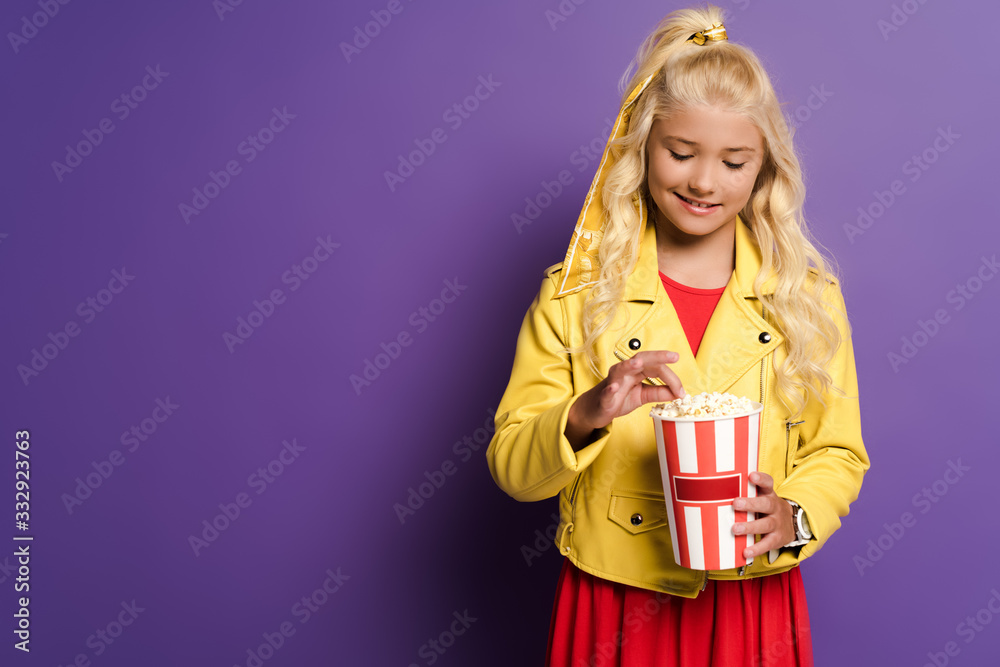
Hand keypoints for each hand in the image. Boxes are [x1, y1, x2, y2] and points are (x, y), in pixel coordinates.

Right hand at [565, 350, 684, 449]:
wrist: (595, 410)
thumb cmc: (618, 398)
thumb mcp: (642, 396)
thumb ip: (659, 392)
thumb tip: (678, 393)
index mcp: (635, 371)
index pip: (656, 368)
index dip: (671, 378)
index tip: (681, 392)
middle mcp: (624, 372)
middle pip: (641, 360)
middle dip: (657, 356)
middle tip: (673, 356)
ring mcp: (612, 382)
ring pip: (621, 370)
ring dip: (629, 365)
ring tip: (639, 363)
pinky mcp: (604, 397)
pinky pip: (607, 391)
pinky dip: (611, 389)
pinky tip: (614, 387)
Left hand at [731, 472, 794, 558]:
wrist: (791, 524)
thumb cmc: (766, 508)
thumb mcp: (760, 497)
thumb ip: (744, 494)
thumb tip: (714, 491)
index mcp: (769, 494)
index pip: (768, 483)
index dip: (761, 479)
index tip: (751, 475)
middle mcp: (775, 507)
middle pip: (766, 504)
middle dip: (751, 504)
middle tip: (736, 503)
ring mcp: (777, 523)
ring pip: (766, 524)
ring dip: (749, 527)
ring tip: (735, 529)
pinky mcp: (778, 538)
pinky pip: (767, 544)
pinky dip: (756, 549)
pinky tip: (745, 552)